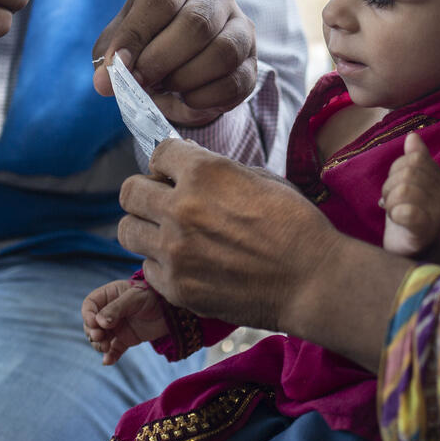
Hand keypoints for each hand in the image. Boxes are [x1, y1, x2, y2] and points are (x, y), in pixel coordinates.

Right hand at [82, 279, 168, 365]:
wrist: (173, 311)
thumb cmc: (154, 296)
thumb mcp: (135, 298)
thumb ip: (117, 309)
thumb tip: (99, 322)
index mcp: (109, 296)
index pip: (90, 305)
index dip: (88, 315)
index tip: (94, 323)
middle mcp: (110, 312)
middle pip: (91, 324)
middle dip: (92, 332)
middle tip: (100, 337)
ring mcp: (117, 326)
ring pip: (99, 338)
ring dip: (99, 345)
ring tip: (106, 348)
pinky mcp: (125, 339)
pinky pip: (113, 350)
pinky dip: (110, 356)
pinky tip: (108, 362)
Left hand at [92, 0, 256, 126]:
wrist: (181, 65)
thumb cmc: (146, 45)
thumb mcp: (120, 45)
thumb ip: (110, 60)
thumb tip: (104, 83)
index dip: (137, 34)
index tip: (119, 65)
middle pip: (196, 23)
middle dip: (162, 60)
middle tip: (140, 82)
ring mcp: (240, 26)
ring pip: (223, 52)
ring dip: (186, 79)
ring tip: (165, 88)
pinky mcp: (252, 60)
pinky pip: (235, 81)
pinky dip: (205, 98)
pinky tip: (186, 99)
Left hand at [119, 139, 419, 369]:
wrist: (312, 280)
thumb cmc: (295, 224)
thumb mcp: (260, 178)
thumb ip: (217, 172)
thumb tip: (188, 169)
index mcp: (204, 172)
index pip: (158, 153)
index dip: (168, 164)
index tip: (175, 174)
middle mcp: (180, 208)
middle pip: (129, 191)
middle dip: (145, 193)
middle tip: (162, 204)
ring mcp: (174, 251)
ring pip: (127, 230)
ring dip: (146, 229)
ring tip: (168, 235)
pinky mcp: (175, 287)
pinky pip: (146, 268)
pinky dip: (162, 265)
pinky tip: (187, 264)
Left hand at [380, 133, 439, 264]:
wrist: (408, 253)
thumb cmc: (407, 215)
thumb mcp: (409, 184)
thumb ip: (414, 161)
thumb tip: (413, 136)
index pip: (413, 158)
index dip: (396, 170)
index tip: (395, 187)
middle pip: (408, 171)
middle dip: (390, 186)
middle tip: (390, 202)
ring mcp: (438, 214)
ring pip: (403, 189)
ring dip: (389, 201)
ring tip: (392, 212)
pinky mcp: (425, 232)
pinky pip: (407, 212)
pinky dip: (395, 213)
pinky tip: (397, 220)